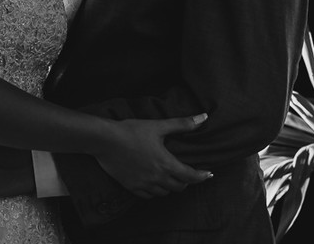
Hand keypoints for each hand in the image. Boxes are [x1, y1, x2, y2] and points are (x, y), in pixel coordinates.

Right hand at [95, 114, 212, 198]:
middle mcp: (157, 177)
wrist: (105, 140)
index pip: (190, 176)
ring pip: (164, 193)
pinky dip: (154, 191)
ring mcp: (144, 184)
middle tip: (187, 173)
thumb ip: (182, 124)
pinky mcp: (131, 187)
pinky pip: (148, 196)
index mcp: (166, 163)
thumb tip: (203, 117)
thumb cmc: (132, 131)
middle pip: (179, 187)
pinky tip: (154, 184)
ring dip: (170, 186)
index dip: (202, 176)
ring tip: (171, 177)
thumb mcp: (158, 126)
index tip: (209, 174)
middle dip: (186, 181)